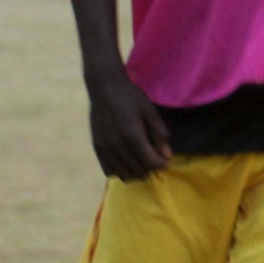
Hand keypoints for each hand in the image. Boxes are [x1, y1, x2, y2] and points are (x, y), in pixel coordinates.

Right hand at [86, 65, 172, 179]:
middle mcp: (117, 146)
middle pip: (139, 171)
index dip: (161, 164)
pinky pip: (109, 171)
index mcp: (133, 136)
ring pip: (124, 175)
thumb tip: (167, 156)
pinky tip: (127, 160)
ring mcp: (105, 148)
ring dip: (136, 172)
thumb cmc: (130, 97)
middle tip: (153, 158)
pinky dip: (121, 170)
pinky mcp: (97, 148)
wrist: (104, 87)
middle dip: (150, 168)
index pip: (151, 163)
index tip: (164, 159)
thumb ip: (159, 135)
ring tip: (141, 161)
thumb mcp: (150, 112)